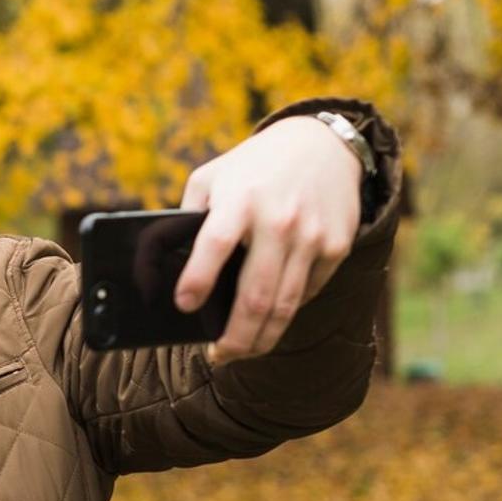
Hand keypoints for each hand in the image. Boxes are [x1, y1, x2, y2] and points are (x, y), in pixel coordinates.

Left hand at [174, 115, 362, 363]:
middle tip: (218, 356)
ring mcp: (312, 236)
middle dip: (234, 336)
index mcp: (240, 198)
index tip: (183, 306)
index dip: (197, 278)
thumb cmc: (253, 167)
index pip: (215, 244)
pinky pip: (307, 292)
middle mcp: (279, 219)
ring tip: (241, 353)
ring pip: (285, 305)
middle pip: (255, 295)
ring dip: (262, 339)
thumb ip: (189, 216)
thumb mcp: (212, 177)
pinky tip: (269, 322)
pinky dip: (287, 312)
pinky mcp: (336, 246)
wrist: (323, 144)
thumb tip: (165, 267)